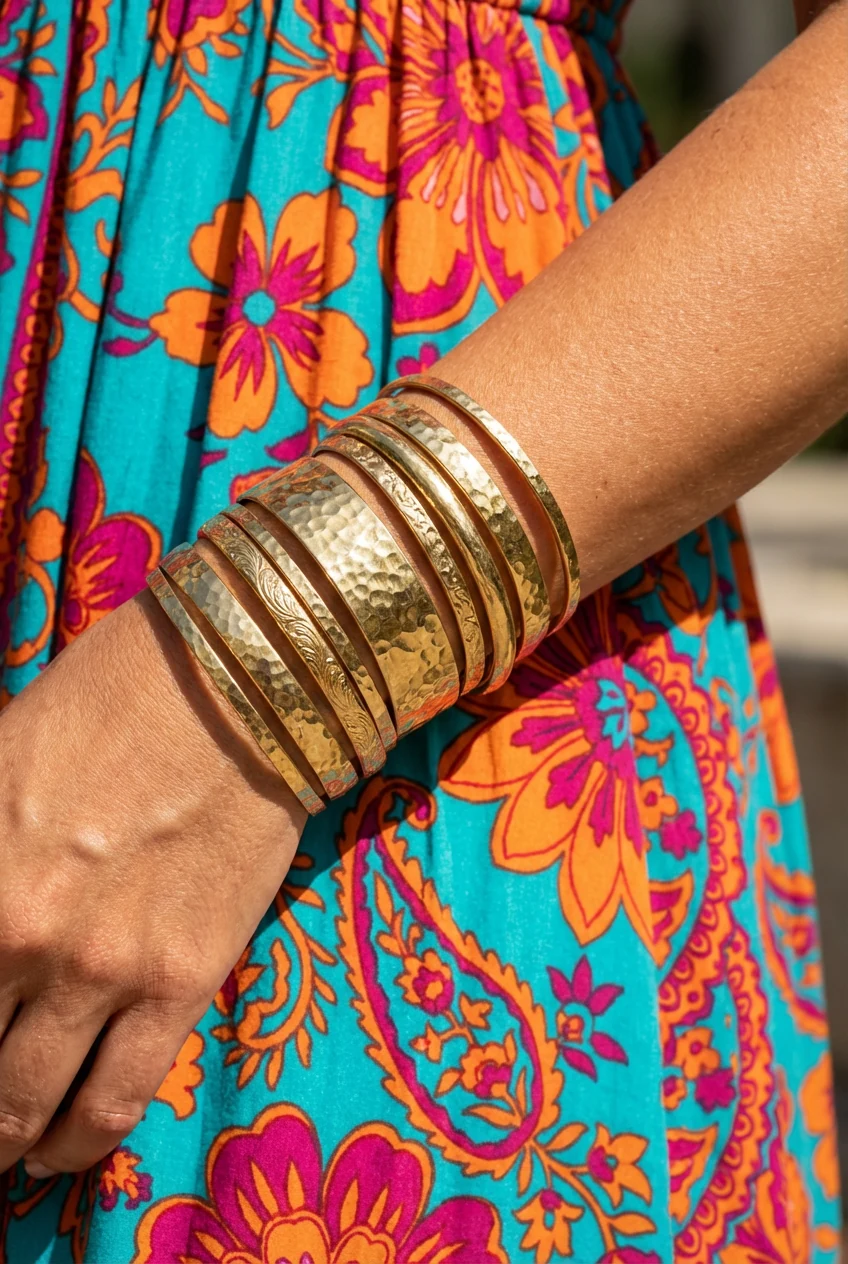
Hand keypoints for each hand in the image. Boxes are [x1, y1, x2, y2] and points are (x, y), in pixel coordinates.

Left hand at [0, 590, 304, 1176]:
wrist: (239, 687)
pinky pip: (118, 1100)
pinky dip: (78, 1146)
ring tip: (9, 1148)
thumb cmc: (110, 699)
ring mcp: (100, 968)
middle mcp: (17, 934)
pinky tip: (65, 1150)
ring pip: (26, 1106)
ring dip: (6, 1140)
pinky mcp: (180, 981)